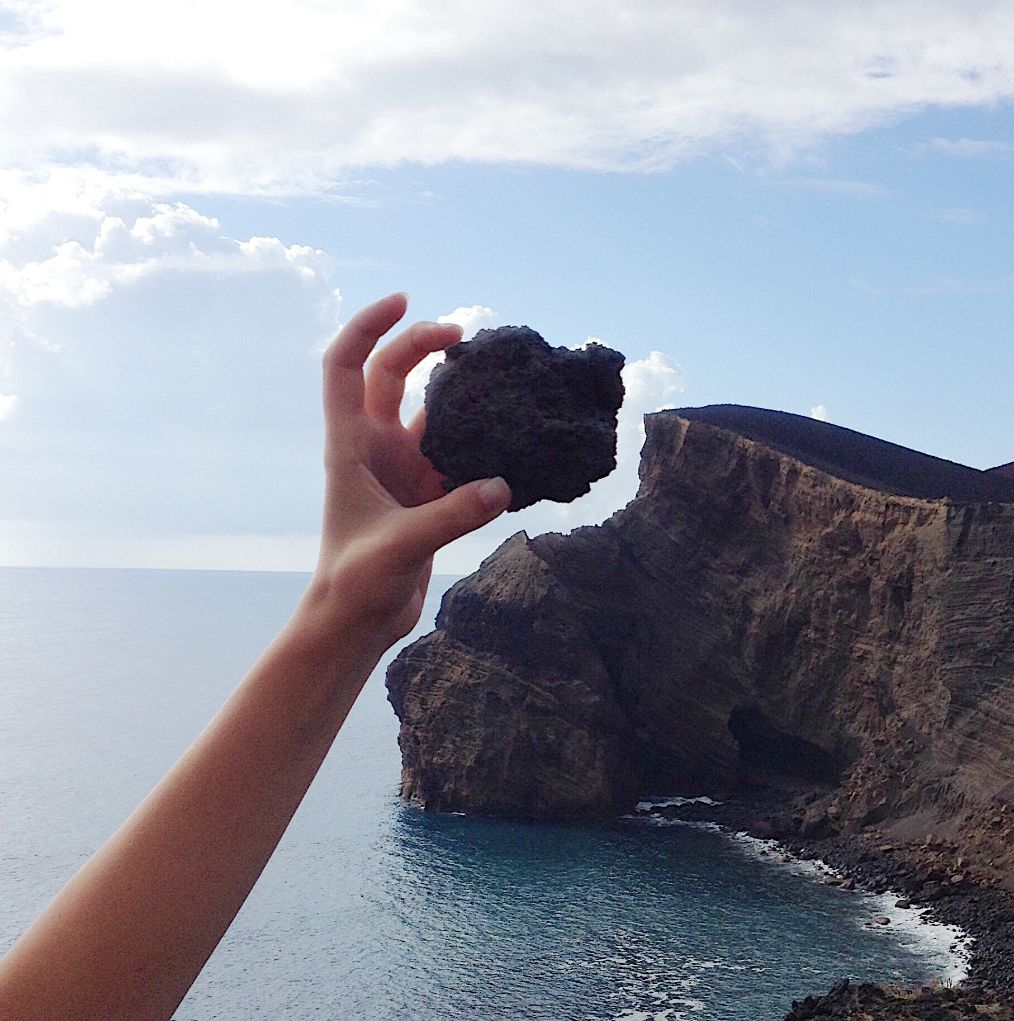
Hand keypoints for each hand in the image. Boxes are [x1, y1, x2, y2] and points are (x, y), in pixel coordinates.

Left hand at [306, 292, 510, 647]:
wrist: (358, 620)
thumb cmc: (357, 582)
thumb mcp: (401, 546)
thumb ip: (452, 516)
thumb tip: (503, 484)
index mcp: (350, 446)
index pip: (345, 367)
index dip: (367, 326)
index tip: (403, 300)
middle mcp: (374, 447)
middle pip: (391, 374)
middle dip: (421, 344)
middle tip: (463, 335)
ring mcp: (401, 468)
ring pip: (428, 410)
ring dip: (454, 389)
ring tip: (495, 373)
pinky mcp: (426, 492)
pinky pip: (457, 452)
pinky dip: (480, 440)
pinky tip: (510, 435)